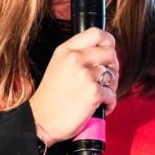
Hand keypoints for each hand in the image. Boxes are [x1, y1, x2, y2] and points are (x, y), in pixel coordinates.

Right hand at [29, 27, 119, 145]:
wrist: (40, 121)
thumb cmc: (50, 97)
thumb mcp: (58, 66)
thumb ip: (77, 55)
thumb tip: (104, 52)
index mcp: (66, 50)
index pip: (96, 33)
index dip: (108, 41)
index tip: (109, 51)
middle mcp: (75, 59)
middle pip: (110, 52)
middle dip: (113, 66)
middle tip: (106, 79)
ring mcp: (85, 75)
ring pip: (113, 74)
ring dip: (111, 87)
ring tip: (101, 95)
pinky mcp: (93, 92)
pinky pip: (112, 95)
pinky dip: (109, 104)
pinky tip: (100, 108)